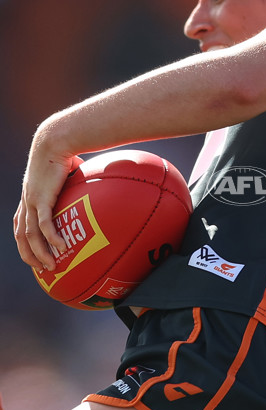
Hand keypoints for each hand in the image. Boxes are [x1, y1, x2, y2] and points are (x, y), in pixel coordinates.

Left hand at [13, 137, 80, 270]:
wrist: (56, 140)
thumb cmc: (65, 151)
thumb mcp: (71, 173)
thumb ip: (80, 185)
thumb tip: (100, 186)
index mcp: (30, 196)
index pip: (20, 224)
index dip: (25, 242)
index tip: (35, 254)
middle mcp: (27, 201)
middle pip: (21, 236)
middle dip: (29, 255)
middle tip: (41, 269)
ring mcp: (32, 201)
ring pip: (30, 235)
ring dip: (40, 253)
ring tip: (52, 266)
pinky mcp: (41, 198)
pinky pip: (44, 225)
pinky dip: (52, 238)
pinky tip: (61, 247)